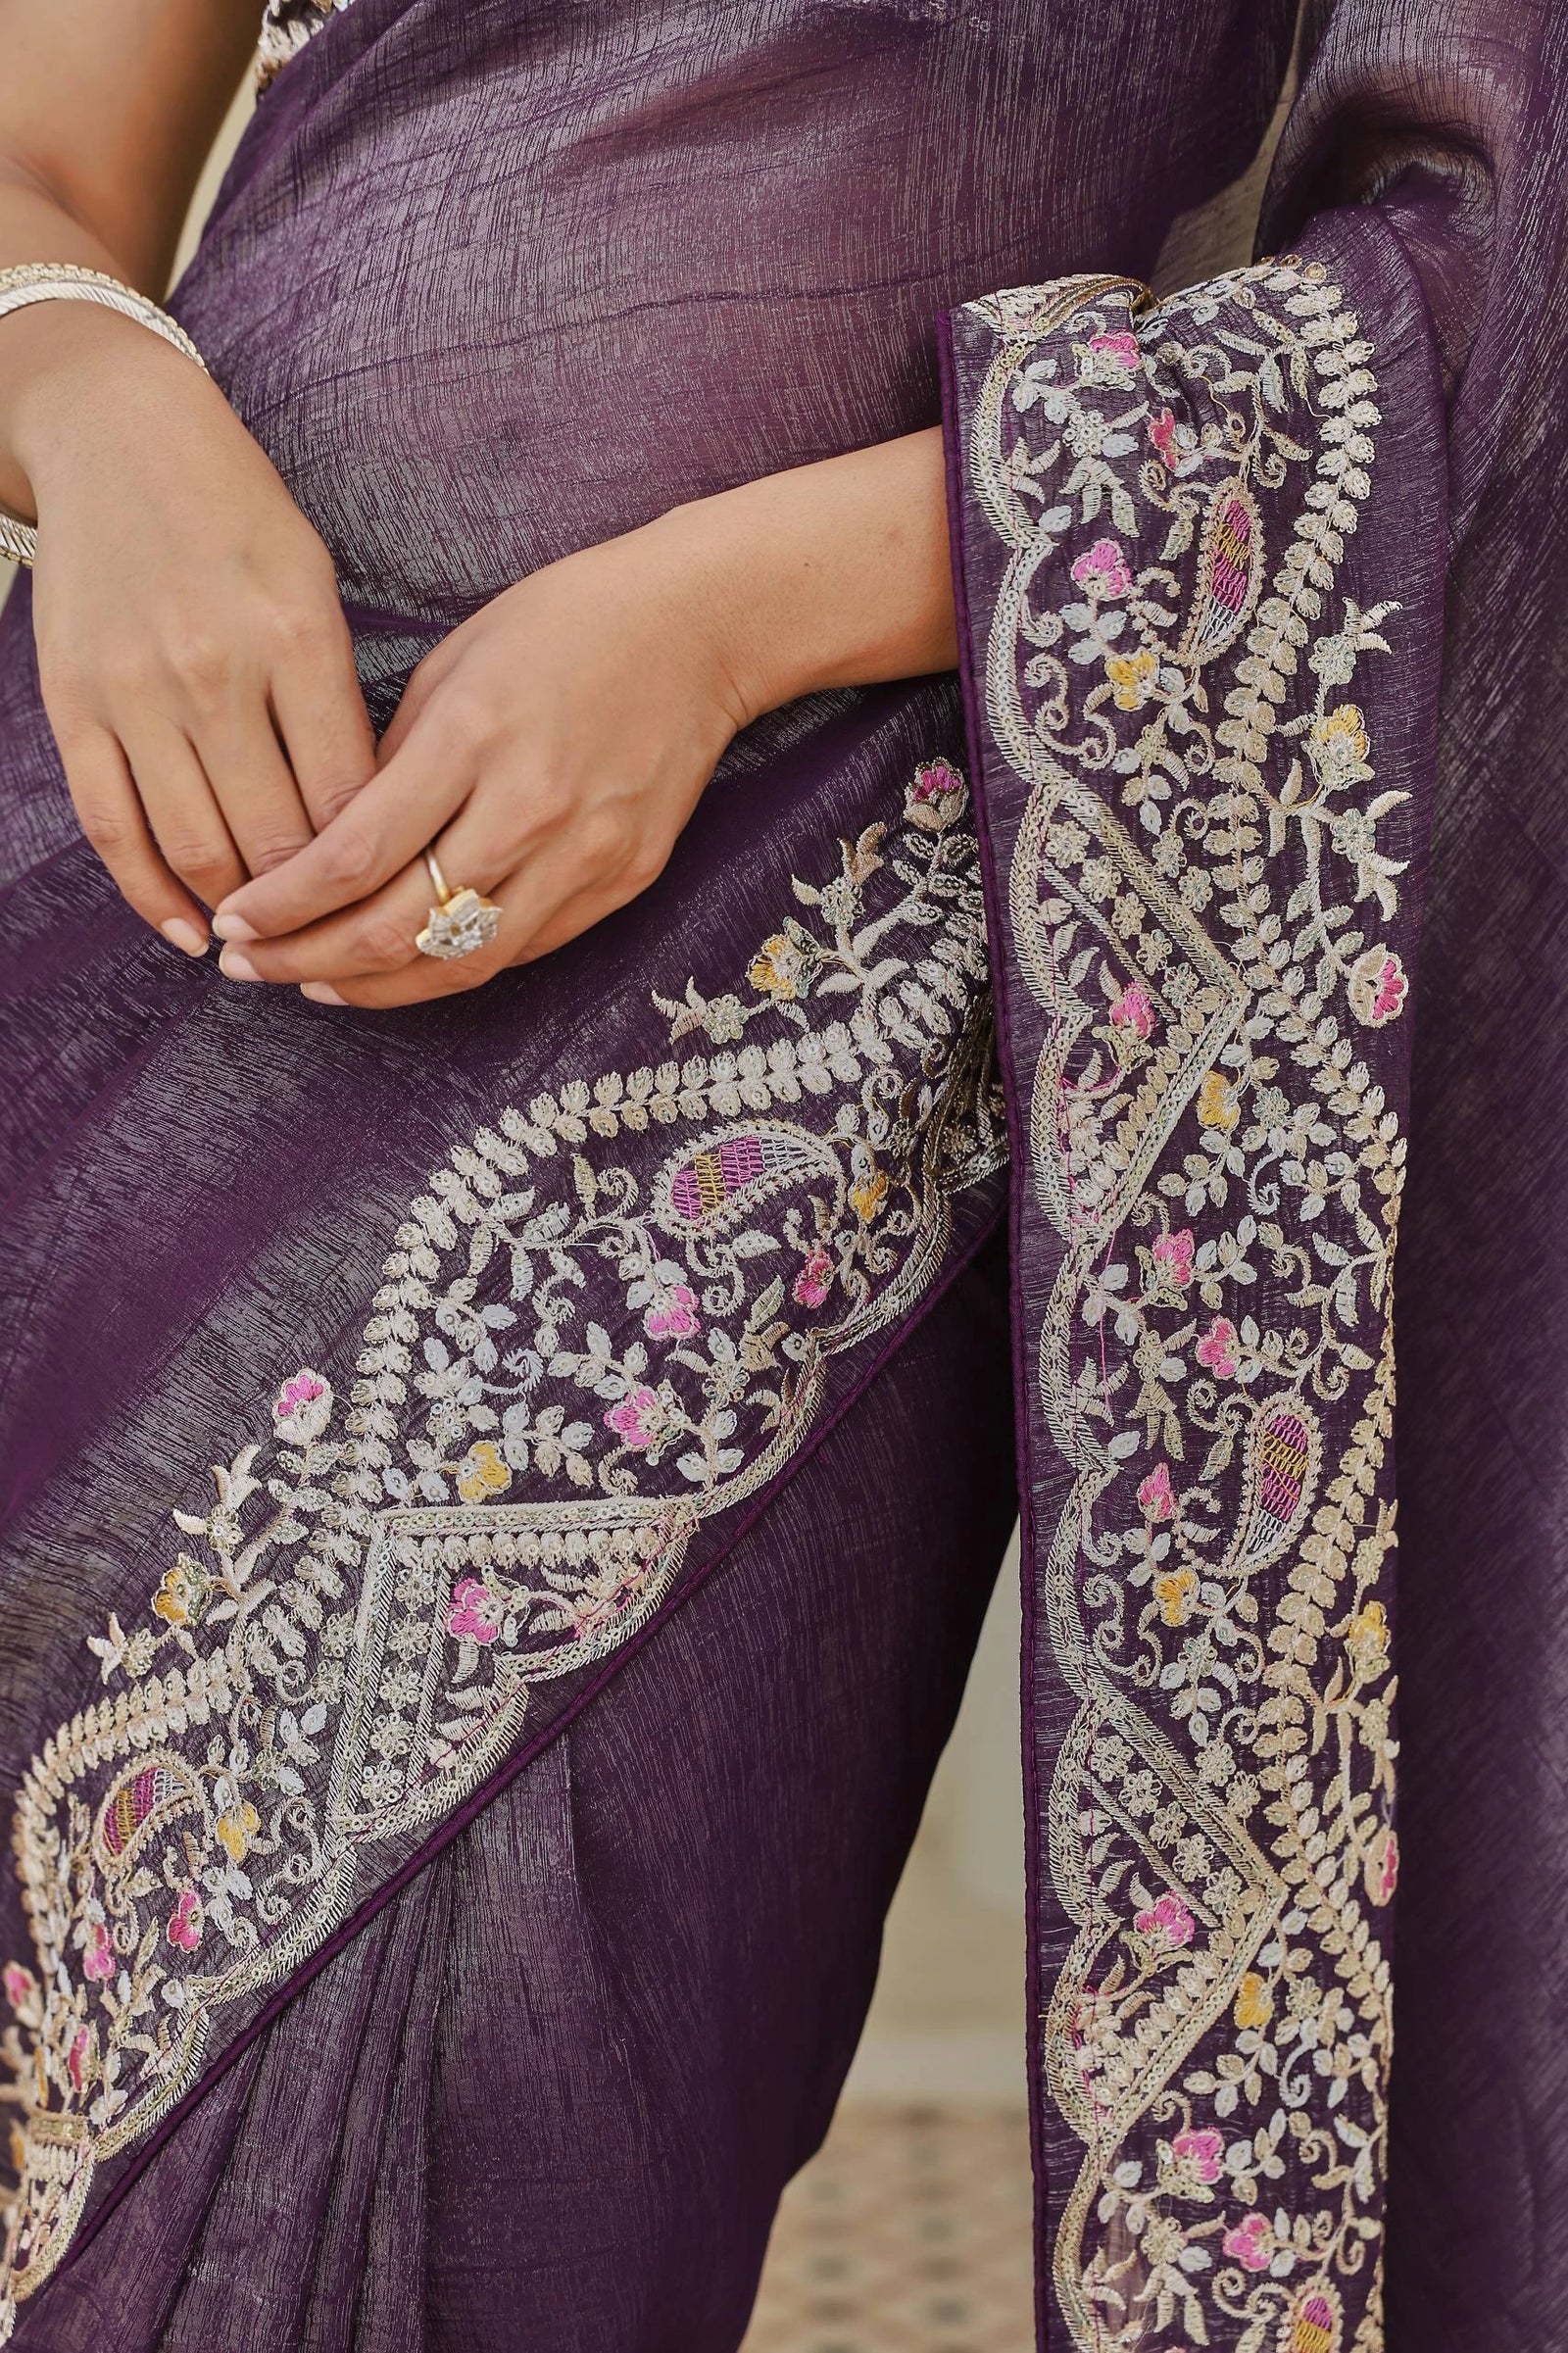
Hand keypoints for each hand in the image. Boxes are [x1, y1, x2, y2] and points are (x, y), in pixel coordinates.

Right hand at [11, 303, 374, 953]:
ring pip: (195, 847)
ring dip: (237, 913)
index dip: (374, 869)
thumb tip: (366, 820)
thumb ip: (338, 698)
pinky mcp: (74, 705)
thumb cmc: (240, 516)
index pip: (350, 796)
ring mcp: (136, 691)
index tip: (392, 903)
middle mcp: (215, 670)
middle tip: (337, 942)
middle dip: (312, 907)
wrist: (117, 437)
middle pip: (276, 838)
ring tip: (270, 941)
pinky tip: (188, 931)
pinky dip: (151, 895)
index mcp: (297, 636)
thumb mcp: (316, 585)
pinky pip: (113, 828)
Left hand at [207, 516, 752, 1005]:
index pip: (356, 856)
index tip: (237, 918)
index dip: (284, 907)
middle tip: (251, 967)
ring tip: (313, 983)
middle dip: (307, 960)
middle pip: (398, 927)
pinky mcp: (621, 882)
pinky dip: (450, 967)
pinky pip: (519, 948)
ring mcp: (584, 853)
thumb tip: (329, 844)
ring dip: (374, 985)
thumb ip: (392, 760)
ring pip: (460, 962)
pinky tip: (402, 966)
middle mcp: (530, 806)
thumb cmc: (566, 626)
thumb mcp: (455, 663)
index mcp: (474, 736)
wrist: (700, 631)